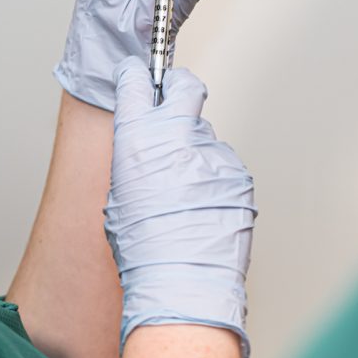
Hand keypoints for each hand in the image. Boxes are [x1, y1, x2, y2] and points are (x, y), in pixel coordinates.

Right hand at [104, 56, 255, 357]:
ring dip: (197, 157)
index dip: (138, 77)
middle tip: (177, 101)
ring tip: (188, 198)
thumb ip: (136, 159)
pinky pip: (224, 168)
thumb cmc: (143, 247)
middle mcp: (176, 135)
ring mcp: (213, 152)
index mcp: (137, 138)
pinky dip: (215, 182)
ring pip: (206, 139)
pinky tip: (205, 210)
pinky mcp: (238, 172)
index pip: (136, 80)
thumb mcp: (119, 196)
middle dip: (180, 88)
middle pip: (185, 86)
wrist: (183, 280)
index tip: (139, 77)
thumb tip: (149, 149)